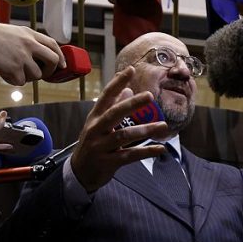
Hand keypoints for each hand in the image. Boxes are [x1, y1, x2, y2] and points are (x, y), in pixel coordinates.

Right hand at [0, 22, 65, 85]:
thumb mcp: (14, 32)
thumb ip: (26, 41)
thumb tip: (33, 56)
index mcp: (30, 34)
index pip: (53, 45)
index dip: (60, 56)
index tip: (61, 65)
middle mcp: (30, 45)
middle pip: (53, 61)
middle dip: (50, 71)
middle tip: (41, 74)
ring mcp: (23, 57)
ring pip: (36, 75)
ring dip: (26, 77)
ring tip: (12, 71)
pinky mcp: (14, 68)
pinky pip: (21, 82)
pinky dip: (12, 80)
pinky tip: (3, 73)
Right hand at [70, 67, 170, 192]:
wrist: (79, 172)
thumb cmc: (93, 143)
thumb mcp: (99, 124)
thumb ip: (113, 106)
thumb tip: (129, 89)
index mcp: (95, 117)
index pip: (106, 96)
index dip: (118, 82)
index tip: (131, 69)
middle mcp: (96, 130)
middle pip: (114, 114)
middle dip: (132, 104)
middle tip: (150, 96)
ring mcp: (100, 147)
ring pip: (124, 136)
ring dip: (145, 130)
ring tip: (163, 126)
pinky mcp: (108, 162)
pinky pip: (129, 156)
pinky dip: (146, 152)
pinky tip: (160, 149)